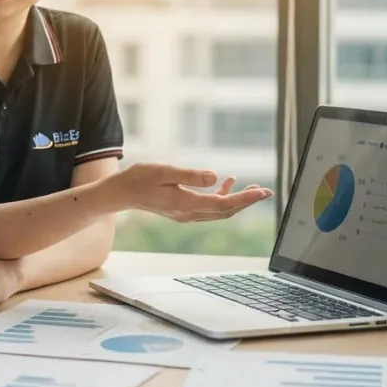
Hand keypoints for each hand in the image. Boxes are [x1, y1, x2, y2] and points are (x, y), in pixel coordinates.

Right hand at [102, 164, 273, 222]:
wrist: (121, 193)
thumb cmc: (140, 178)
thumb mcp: (165, 171)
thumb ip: (191, 175)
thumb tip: (216, 177)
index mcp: (186, 204)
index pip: (223, 204)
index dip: (245, 199)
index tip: (263, 192)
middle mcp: (189, 213)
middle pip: (226, 211)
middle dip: (247, 202)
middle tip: (266, 192)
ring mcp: (186, 214)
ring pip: (219, 211)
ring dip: (236, 201)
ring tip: (252, 188)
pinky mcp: (182, 210)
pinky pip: (209, 208)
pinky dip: (221, 198)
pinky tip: (225, 183)